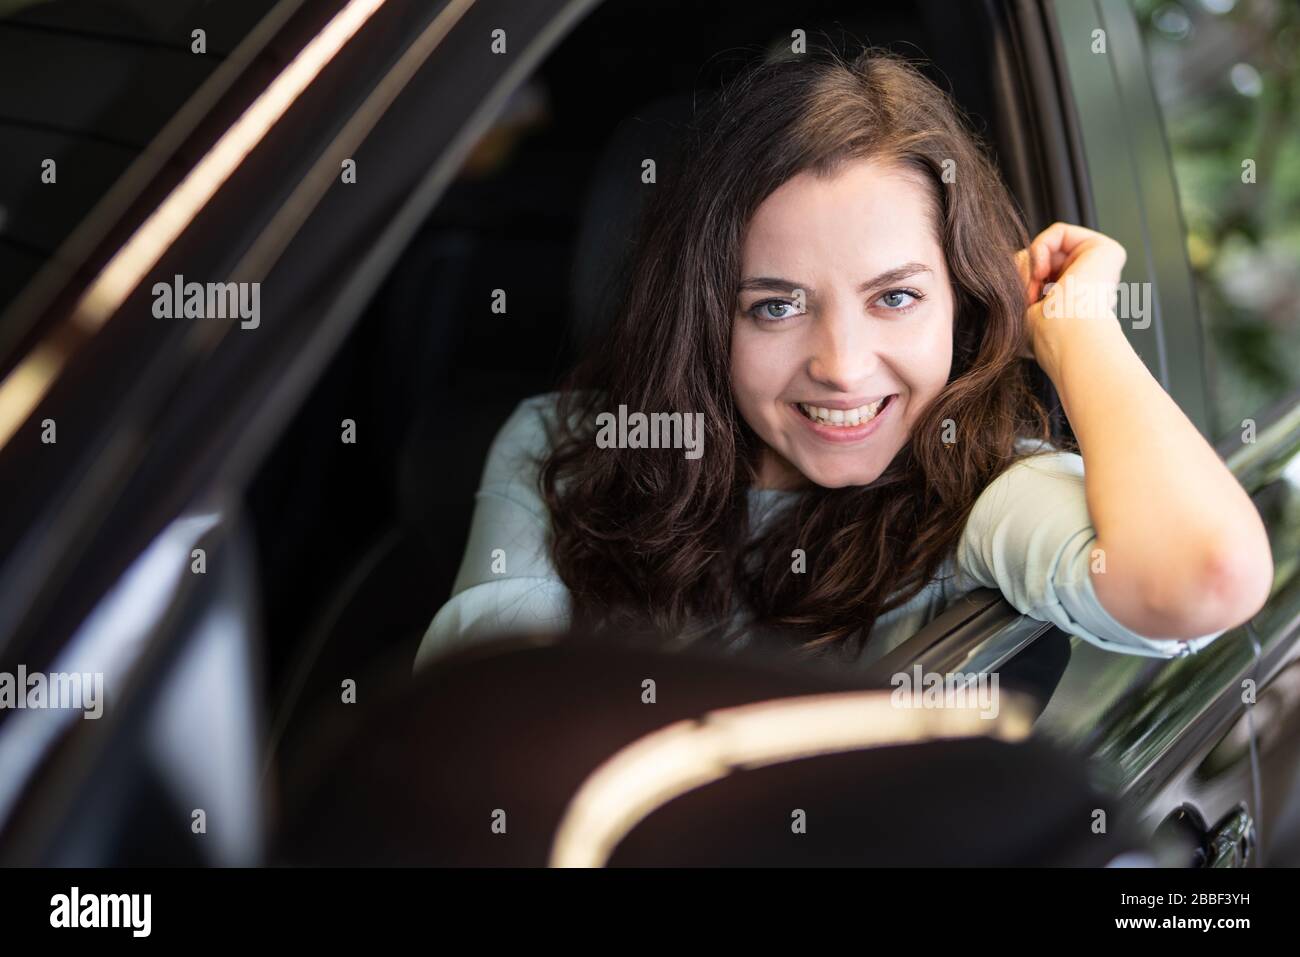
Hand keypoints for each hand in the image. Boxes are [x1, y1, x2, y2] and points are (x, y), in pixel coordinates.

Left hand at [1014, 222, 1127, 371]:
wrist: (1065, 337)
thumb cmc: (1042, 334)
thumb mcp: (1022, 306)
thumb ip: (1021, 279)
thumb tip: (1017, 259)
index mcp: (1075, 301)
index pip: (1039, 277)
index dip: (1023, 285)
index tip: (1023, 306)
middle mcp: (1090, 283)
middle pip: (1042, 260)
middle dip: (1025, 275)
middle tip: (1028, 298)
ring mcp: (1101, 266)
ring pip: (1048, 247)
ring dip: (1030, 265)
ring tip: (1034, 289)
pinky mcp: (1107, 249)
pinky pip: (1059, 231)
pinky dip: (1040, 247)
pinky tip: (1041, 272)